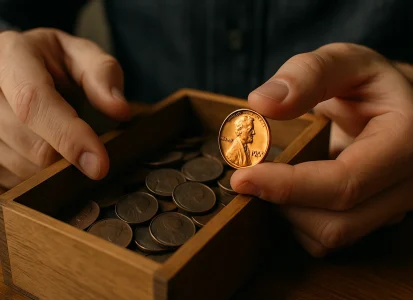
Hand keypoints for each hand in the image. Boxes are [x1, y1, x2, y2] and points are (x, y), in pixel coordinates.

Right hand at [0, 28, 129, 190]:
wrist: (15, 65)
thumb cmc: (52, 62)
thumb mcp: (81, 55)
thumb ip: (102, 74)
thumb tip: (120, 110)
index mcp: (11, 55)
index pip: (34, 103)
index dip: (69, 137)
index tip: (100, 165)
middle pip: (31, 145)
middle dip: (70, 155)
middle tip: (87, 145)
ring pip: (22, 167)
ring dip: (54, 165)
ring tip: (61, 140)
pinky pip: (11, 178)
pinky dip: (36, 173)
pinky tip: (44, 151)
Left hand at [230, 43, 412, 256]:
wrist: (396, 108)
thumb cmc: (371, 84)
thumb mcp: (346, 62)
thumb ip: (308, 75)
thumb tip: (261, 103)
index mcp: (405, 144)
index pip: (343, 184)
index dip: (287, 186)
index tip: (242, 177)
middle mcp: (407, 187)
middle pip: (335, 223)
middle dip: (282, 203)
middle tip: (249, 175)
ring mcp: (393, 208)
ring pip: (330, 237)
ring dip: (288, 214)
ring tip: (272, 178)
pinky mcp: (375, 218)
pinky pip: (330, 237)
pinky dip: (299, 221)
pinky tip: (290, 190)